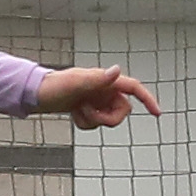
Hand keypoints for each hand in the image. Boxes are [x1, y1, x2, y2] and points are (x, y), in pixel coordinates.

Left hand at [34, 65, 160, 130]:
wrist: (37, 94)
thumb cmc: (54, 85)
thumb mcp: (75, 83)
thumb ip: (97, 79)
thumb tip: (117, 71)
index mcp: (106, 81)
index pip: (134, 88)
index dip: (148, 100)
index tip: (157, 114)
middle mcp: (105, 90)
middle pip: (122, 111)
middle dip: (107, 119)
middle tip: (89, 114)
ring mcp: (98, 100)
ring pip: (109, 120)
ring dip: (94, 122)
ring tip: (77, 112)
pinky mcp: (90, 109)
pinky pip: (96, 124)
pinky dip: (85, 124)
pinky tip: (73, 114)